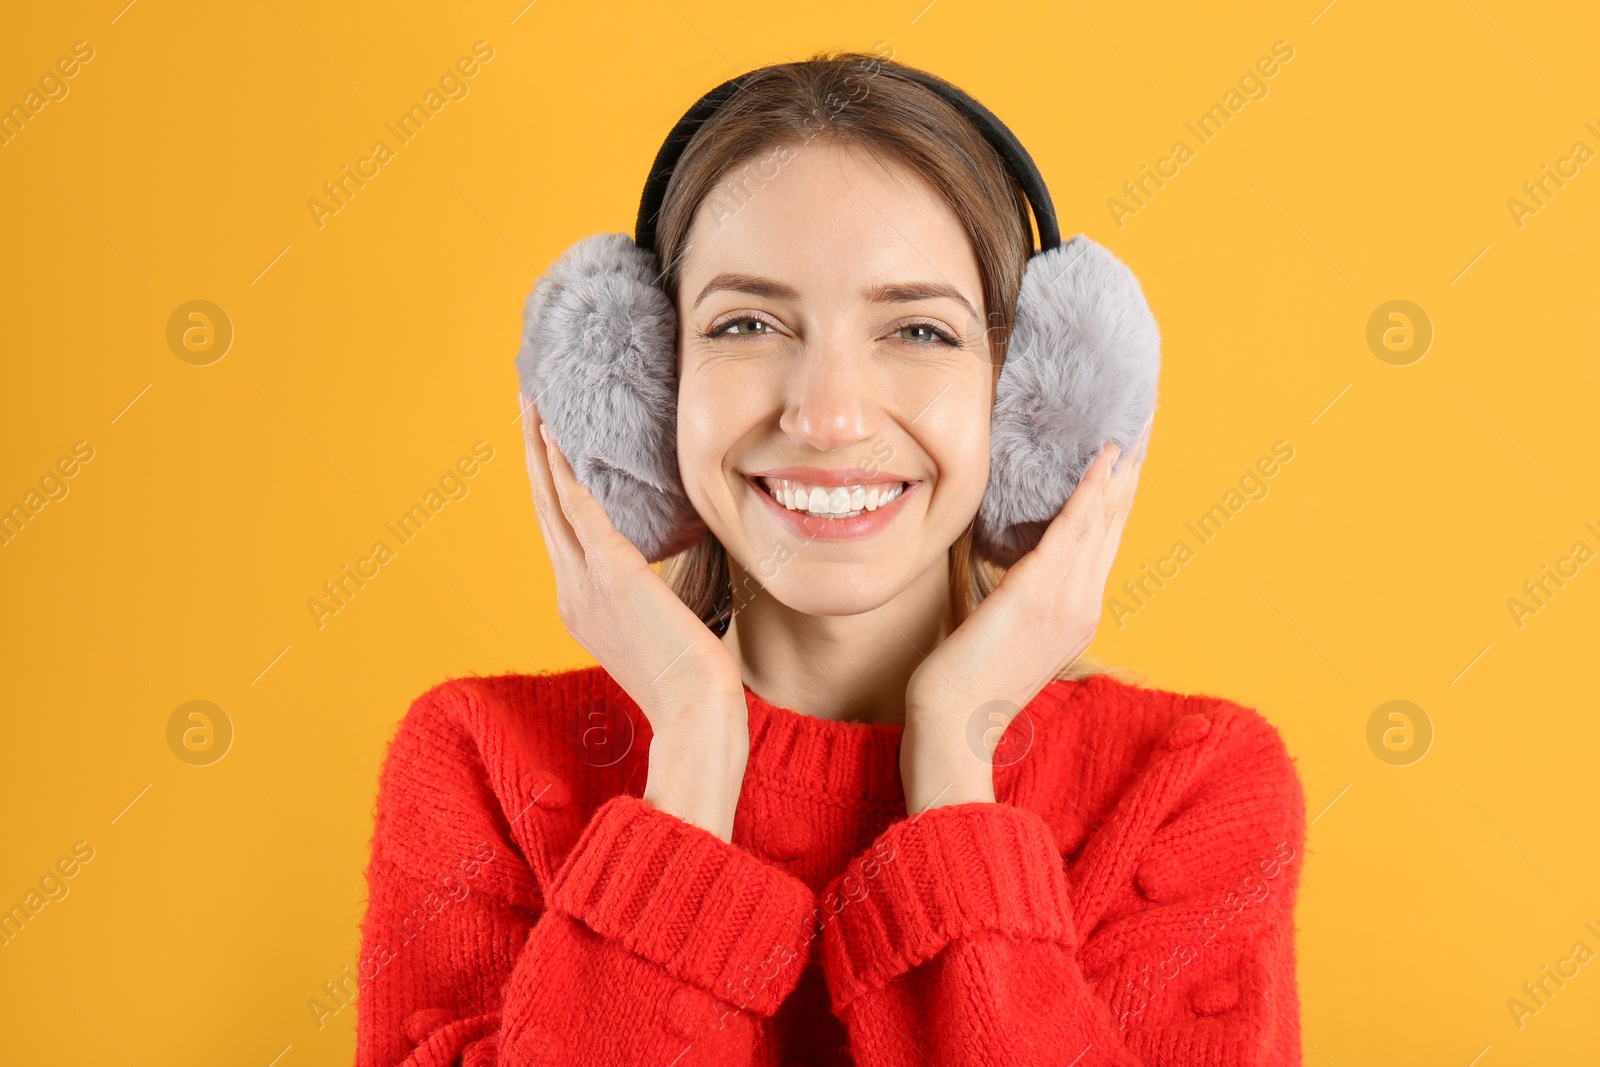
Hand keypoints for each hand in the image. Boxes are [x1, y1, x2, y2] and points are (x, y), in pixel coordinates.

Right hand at [519, 392, 748, 840]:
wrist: (696, 716)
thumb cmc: (691, 684)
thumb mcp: (660, 632)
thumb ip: (650, 599)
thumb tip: (664, 577)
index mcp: (582, 606)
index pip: (560, 530)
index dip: (549, 483)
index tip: (547, 442)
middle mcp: (573, 591)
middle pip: (544, 506)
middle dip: (535, 452)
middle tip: (526, 401)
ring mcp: (587, 583)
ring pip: (553, 499)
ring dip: (542, 446)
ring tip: (533, 401)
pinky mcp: (613, 573)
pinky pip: (580, 508)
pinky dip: (565, 469)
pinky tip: (558, 432)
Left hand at [900, 416, 1152, 812]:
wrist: (952, 726)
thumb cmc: (965, 682)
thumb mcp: (1004, 632)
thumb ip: (1019, 597)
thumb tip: (1016, 565)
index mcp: (1077, 614)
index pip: (1105, 541)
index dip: (1119, 495)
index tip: (1130, 454)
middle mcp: (1082, 605)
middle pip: (1114, 525)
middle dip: (1131, 472)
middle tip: (1145, 422)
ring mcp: (1065, 600)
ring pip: (1102, 521)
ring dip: (1120, 471)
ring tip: (1134, 427)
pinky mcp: (1037, 594)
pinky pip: (1071, 532)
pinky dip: (1090, 493)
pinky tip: (1103, 461)